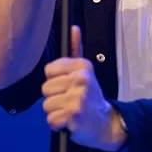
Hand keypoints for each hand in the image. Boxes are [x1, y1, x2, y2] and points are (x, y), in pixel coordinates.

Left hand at [41, 25, 125, 150]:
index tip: (66, 86)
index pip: (49, 70)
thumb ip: (75, 49)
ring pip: (46, 105)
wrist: (105, 123)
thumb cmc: (90, 96)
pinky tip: (69, 122)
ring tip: (69, 111)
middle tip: (69, 101)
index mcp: (82, 66)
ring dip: (55, 112)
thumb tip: (73, 27)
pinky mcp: (73, 115)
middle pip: (45, 89)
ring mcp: (77, 98)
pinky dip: (57, 125)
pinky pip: (51, 120)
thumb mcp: (85, 71)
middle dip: (54, 98)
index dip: (54, 80)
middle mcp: (80, 79)